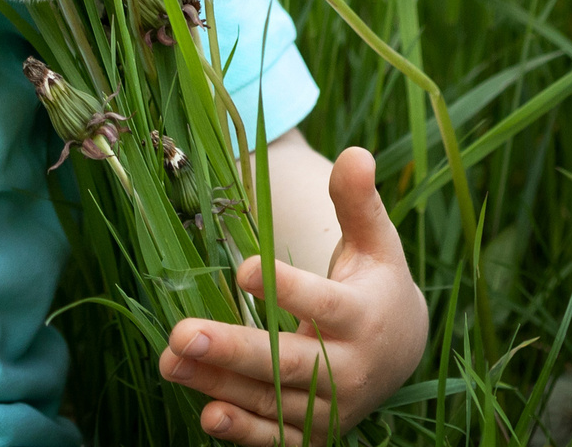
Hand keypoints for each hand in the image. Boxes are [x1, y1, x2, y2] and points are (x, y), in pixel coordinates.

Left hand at [160, 147, 426, 442]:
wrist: (400, 351)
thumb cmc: (374, 282)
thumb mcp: (375, 241)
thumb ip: (357, 202)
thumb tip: (354, 153)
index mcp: (363, 316)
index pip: (323, 304)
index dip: (286, 289)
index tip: (243, 268)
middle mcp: (350, 368)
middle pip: (289, 362)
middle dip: (234, 350)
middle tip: (182, 334)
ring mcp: (332, 405)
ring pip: (273, 401)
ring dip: (221, 385)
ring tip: (171, 362)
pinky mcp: (316, 431)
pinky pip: (278, 438)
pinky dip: (245, 433)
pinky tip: (206, 416)